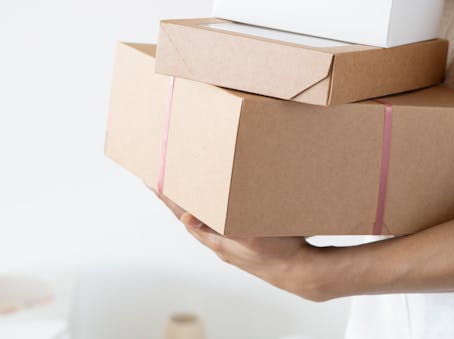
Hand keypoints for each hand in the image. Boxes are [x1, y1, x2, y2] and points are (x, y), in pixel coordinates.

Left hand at [151, 186, 334, 301]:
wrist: (301, 272)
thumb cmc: (278, 253)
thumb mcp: (249, 236)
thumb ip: (219, 227)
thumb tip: (188, 218)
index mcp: (217, 239)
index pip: (184, 214)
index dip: (167, 197)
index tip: (152, 180)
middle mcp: (219, 241)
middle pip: (189, 215)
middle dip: (175, 197)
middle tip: (161, 180)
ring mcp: (230, 243)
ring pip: (204, 219)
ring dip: (192, 202)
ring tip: (182, 188)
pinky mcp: (242, 242)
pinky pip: (219, 223)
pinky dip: (210, 210)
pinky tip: (217, 203)